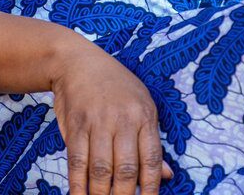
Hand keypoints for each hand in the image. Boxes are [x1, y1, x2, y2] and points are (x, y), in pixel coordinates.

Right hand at [49, 36, 173, 194]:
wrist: (78, 61)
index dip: (152, 187)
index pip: (152, 159)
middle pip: (127, 168)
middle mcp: (123, 119)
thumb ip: (151, 142)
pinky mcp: (76, 126)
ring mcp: (98, 122)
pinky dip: (78, 185)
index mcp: (145, 115)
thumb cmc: (115, 86)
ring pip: (101, 169)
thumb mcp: (141, 105)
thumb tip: (167, 175)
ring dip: (102, 194)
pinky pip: (77, 161)